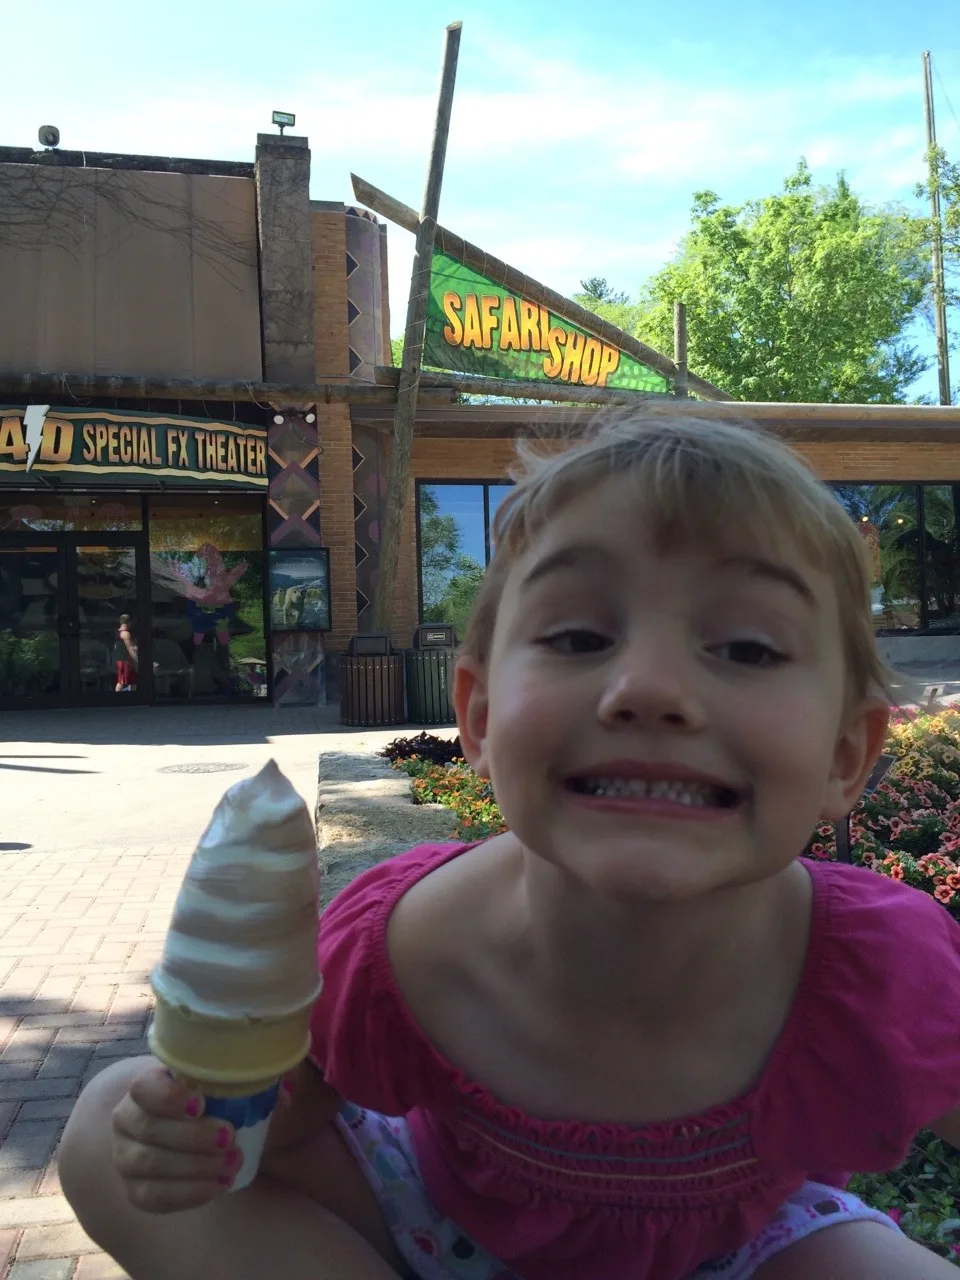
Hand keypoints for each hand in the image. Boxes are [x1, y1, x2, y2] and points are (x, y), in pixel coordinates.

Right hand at [111, 1063, 240, 1212]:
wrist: (188, 1136)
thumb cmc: (211, 1103)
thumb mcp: (225, 1086)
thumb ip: (250, 1085)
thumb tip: (283, 1098)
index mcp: (146, 1086)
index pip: (144, 1087)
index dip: (169, 1096)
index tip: (202, 1104)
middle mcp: (127, 1119)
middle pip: (149, 1128)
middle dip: (193, 1136)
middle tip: (230, 1139)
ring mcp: (126, 1157)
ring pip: (150, 1164)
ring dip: (195, 1166)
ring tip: (231, 1164)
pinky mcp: (135, 1190)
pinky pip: (155, 1196)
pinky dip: (189, 1193)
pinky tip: (217, 1186)